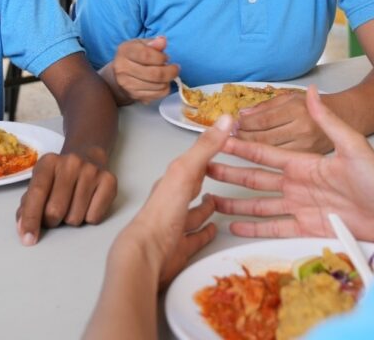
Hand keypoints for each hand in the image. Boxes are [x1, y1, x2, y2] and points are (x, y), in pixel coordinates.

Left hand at [16, 149, 117, 244]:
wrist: (87, 156)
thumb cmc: (58, 178)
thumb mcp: (39, 184)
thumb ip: (27, 206)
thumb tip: (24, 230)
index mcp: (48, 162)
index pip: (37, 194)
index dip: (30, 219)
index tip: (28, 239)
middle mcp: (71, 162)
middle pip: (55, 210)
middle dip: (52, 220)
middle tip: (55, 214)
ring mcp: (92, 170)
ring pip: (75, 218)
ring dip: (71, 219)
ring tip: (72, 205)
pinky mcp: (109, 180)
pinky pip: (94, 217)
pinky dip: (89, 218)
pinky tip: (87, 204)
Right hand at [108, 36, 179, 103]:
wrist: (119, 76)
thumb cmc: (133, 57)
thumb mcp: (141, 44)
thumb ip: (153, 42)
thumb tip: (162, 41)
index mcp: (124, 51)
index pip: (146, 55)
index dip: (161, 57)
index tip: (166, 58)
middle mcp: (123, 69)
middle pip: (154, 74)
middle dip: (170, 71)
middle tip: (175, 68)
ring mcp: (128, 85)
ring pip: (158, 86)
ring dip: (168, 80)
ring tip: (167, 74)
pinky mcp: (135, 96)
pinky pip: (158, 95)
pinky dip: (165, 89)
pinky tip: (162, 83)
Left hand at [112, 115, 232, 286]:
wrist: (147, 255)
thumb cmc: (164, 211)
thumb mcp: (186, 171)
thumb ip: (206, 147)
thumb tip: (226, 118)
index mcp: (172, 181)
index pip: (190, 163)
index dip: (205, 154)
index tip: (221, 145)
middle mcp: (172, 202)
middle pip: (191, 187)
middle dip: (204, 180)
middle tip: (221, 172)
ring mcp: (175, 226)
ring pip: (193, 214)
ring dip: (205, 208)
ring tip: (219, 202)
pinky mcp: (180, 248)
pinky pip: (196, 237)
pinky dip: (205, 232)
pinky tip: (215, 230)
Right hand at [210, 87, 373, 244]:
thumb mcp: (352, 144)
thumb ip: (327, 121)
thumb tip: (312, 92)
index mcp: (304, 163)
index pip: (266, 153)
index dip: (243, 147)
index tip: (221, 140)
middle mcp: (297, 184)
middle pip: (256, 179)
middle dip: (231, 173)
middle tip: (205, 169)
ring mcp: (300, 206)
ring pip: (259, 205)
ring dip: (236, 203)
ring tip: (212, 201)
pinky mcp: (306, 228)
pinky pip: (274, 228)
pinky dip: (253, 228)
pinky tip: (234, 227)